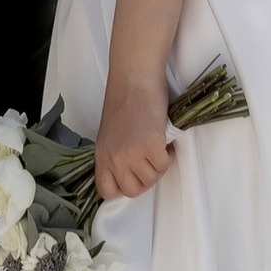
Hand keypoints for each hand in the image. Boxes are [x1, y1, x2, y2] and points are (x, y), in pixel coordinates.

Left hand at [94, 77, 173, 200]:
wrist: (134, 79)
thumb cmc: (125, 100)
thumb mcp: (111, 135)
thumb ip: (116, 155)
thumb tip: (132, 171)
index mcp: (101, 155)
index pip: (106, 191)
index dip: (123, 187)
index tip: (133, 174)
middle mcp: (113, 159)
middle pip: (133, 191)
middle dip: (146, 179)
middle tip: (150, 160)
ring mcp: (131, 154)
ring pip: (152, 179)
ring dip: (159, 164)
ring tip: (157, 145)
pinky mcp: (150, 146)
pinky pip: (164, 165)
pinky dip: (168, 154)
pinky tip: (164, 139)